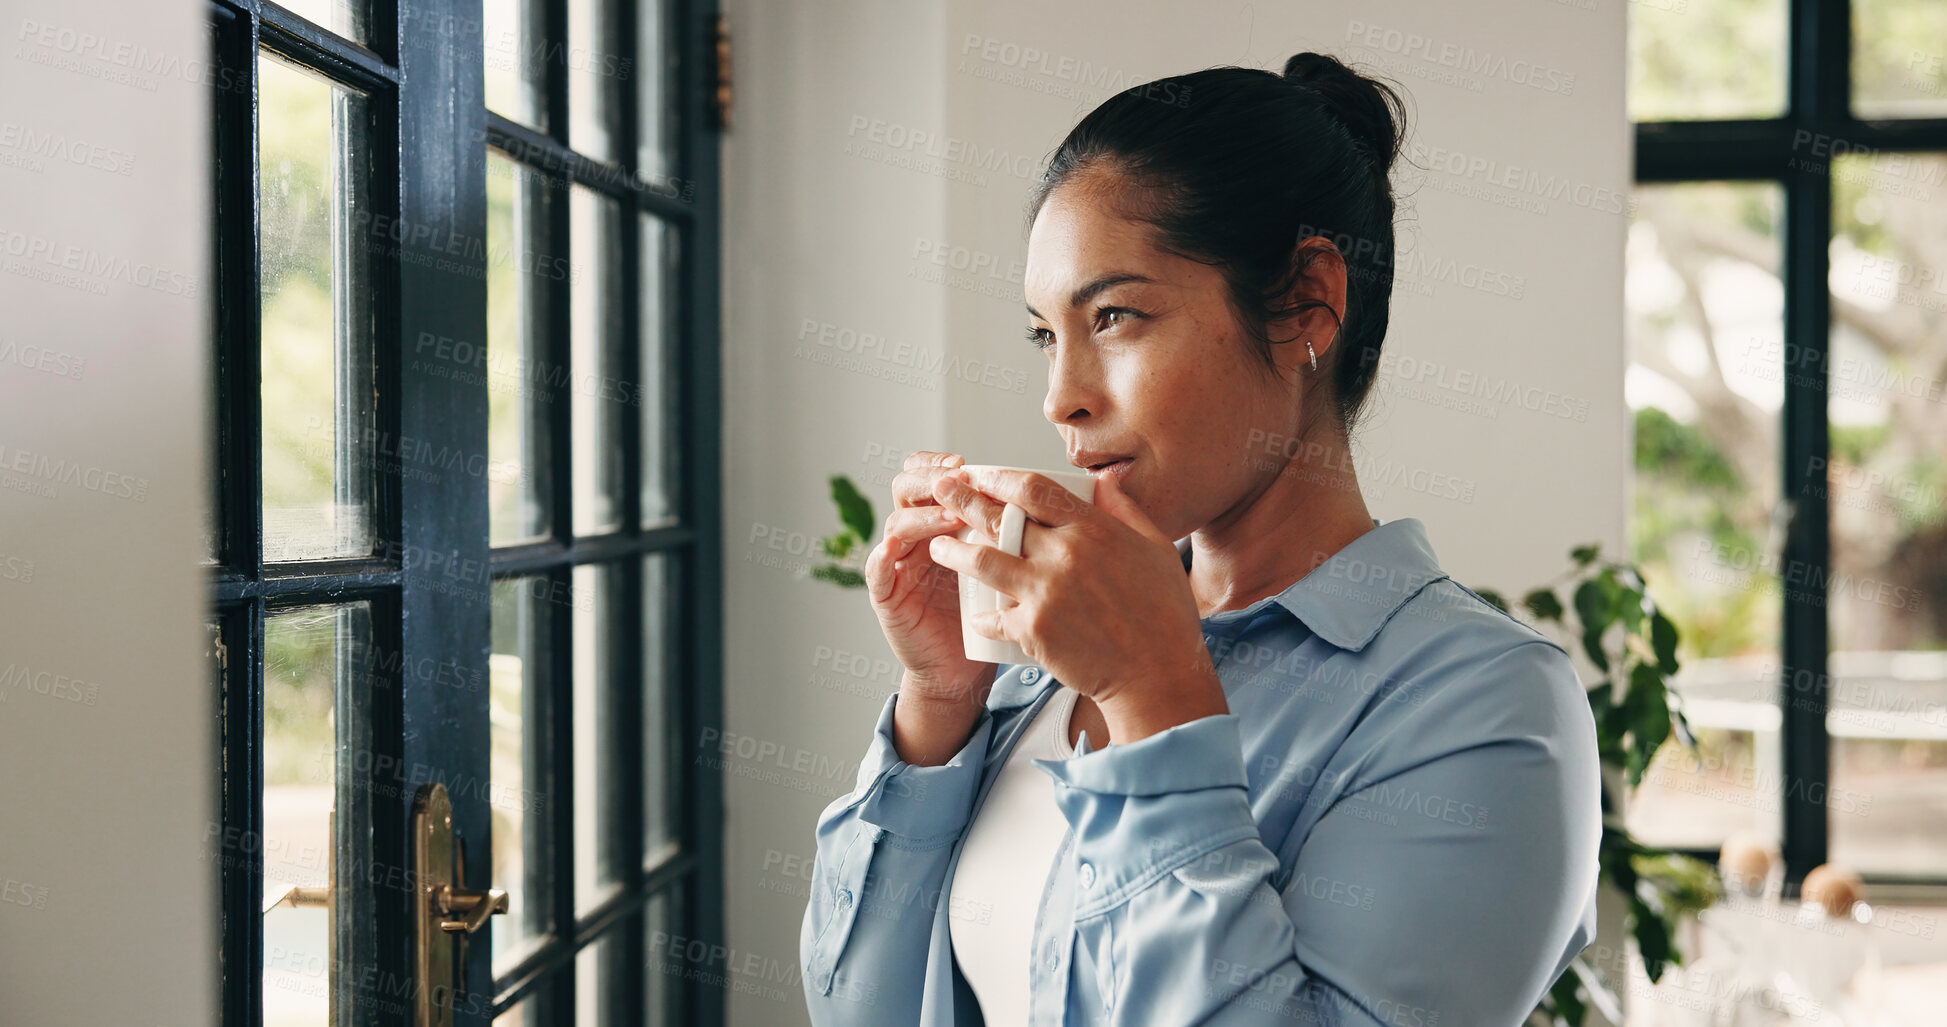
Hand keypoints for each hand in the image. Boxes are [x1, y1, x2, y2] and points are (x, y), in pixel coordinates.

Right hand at [863, 451, 995, 707]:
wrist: (965, 666)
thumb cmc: (990, 611)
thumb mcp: (1007, 563)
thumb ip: (1016, 529)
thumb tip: (1058, 494)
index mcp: (941, 520)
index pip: (931, 476)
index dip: (942, 464)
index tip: (968, 466)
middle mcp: (915, 536)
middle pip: (906, 489)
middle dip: (929, 480)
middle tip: (956, 483)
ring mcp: (898, 564)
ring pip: (896, 525)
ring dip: (922, 517)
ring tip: (950, 518)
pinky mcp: (886, 596)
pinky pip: (875, 572)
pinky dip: (880, 558)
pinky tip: (892, 550)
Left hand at [926, 466, 1226, 742]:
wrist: (1157, 674)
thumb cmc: (1164, 613)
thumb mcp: (1155, 548)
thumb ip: (1124, 510)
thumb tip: (1102, 479)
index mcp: (1094, 531)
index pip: (1035, 490)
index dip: (1001, 478)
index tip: (980, 473)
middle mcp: (1066, 556)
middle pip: (1001, 519)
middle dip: (964, 501)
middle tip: (942, 490)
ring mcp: (1046, 593)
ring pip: (983, 562)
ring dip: (954, 552)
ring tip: (937, 546)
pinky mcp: (1034, 630)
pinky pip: (994, 617)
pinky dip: (983, 617)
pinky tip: (976, 616)